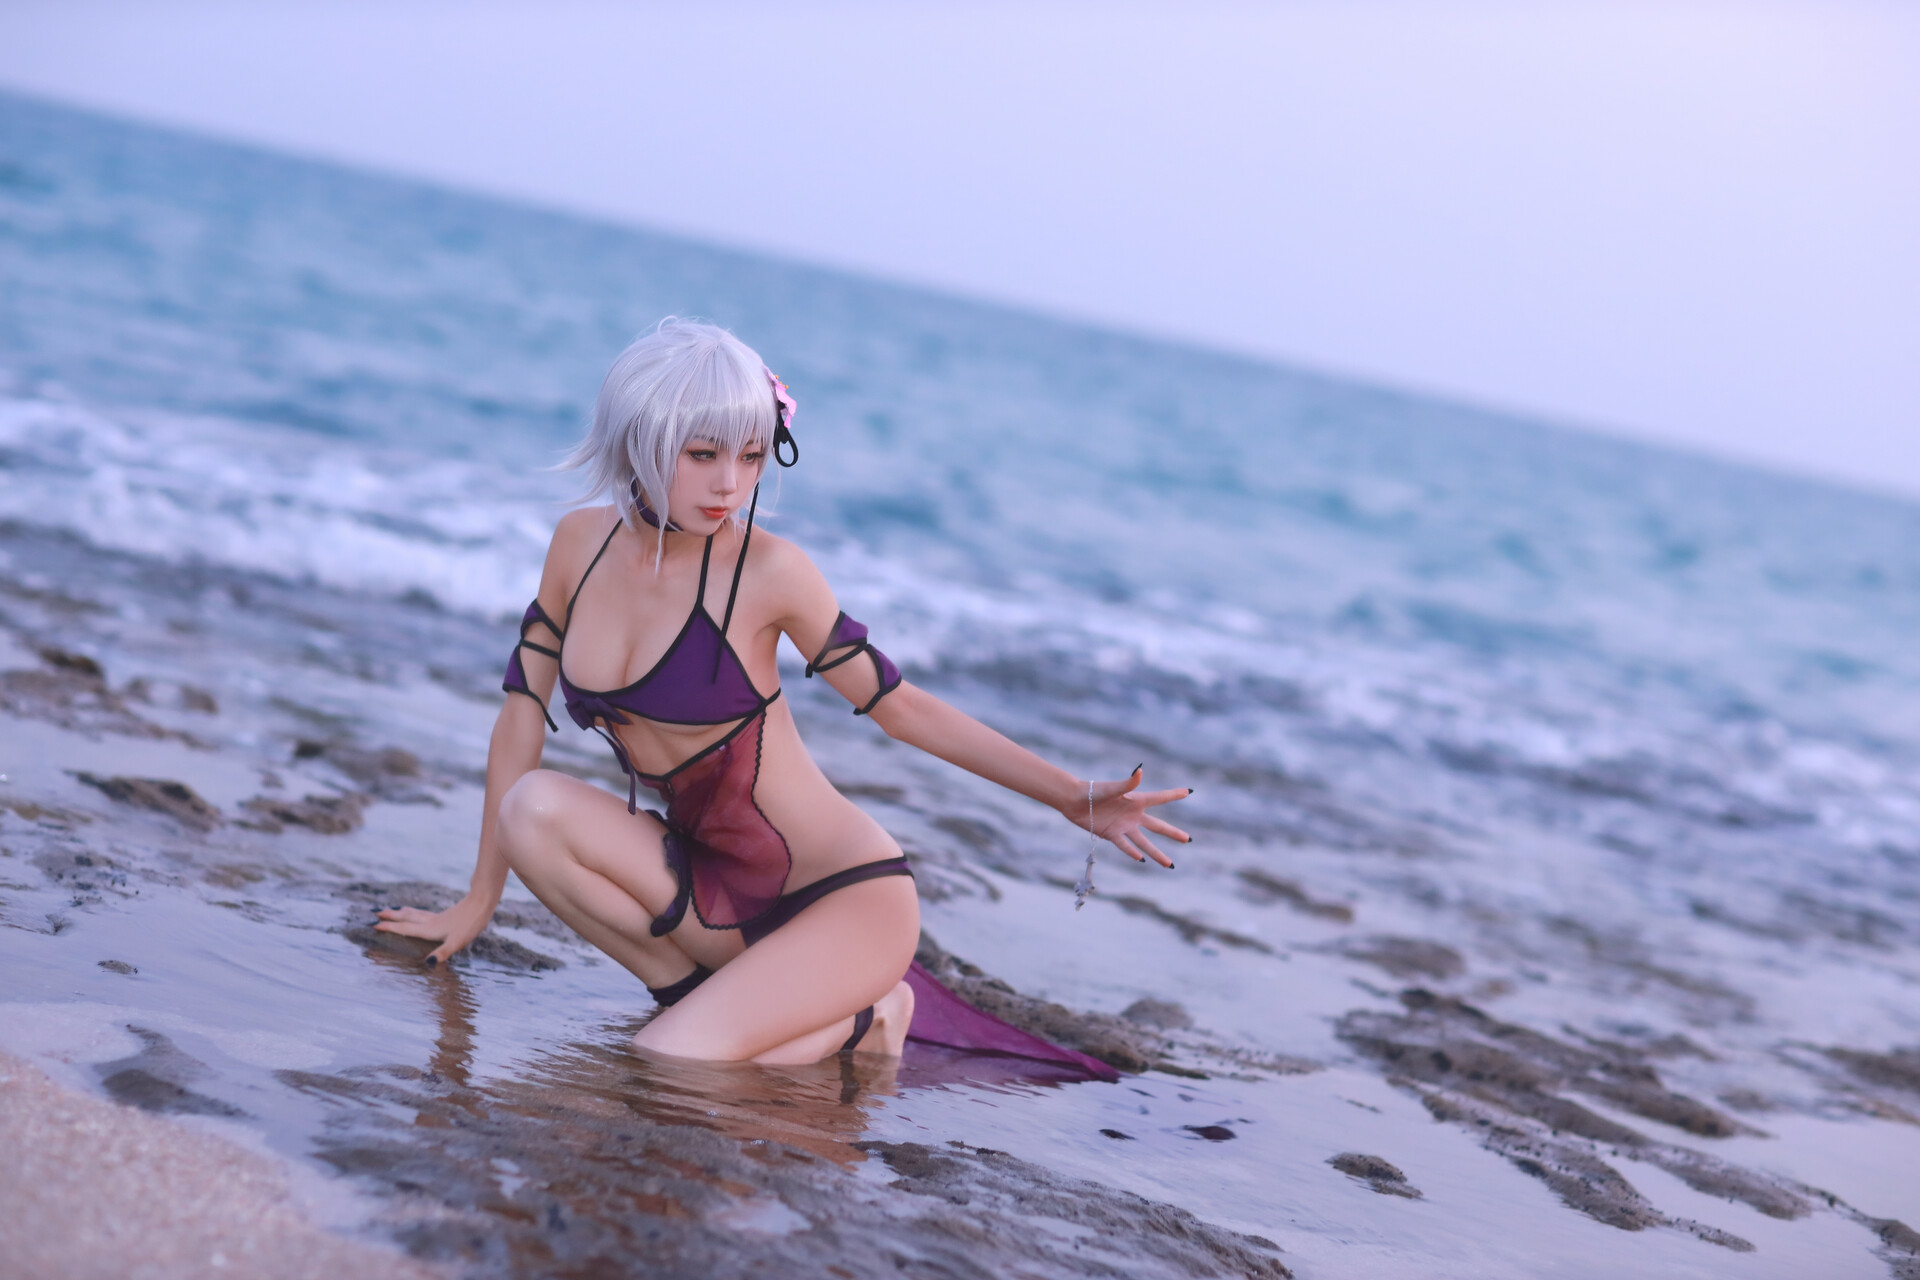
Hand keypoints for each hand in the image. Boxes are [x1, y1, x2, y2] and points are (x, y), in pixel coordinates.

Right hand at [374, 890, 496, 965]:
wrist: (483, 902)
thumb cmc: (471, 924)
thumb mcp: (458, 942)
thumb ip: (443, 952)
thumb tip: (429, 963)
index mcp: (430, 929)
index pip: (405, 929)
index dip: (389, 928)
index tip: (373, 925)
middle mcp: (430, 922)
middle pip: (406, 918)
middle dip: (390, 917)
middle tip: (375, 913)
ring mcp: (438, 917)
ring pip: (414, 913)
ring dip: (401, 912)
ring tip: (392, 909)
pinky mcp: (446, 915)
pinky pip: (423, 913)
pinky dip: (415, 912)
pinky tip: (420, 914)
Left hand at [1070, 766, 1191, 867]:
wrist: (1074, 800)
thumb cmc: (1094, 790)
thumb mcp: (1113, 788)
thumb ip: (1128, 783)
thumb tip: (1140, 771)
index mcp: (1136, 800)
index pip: (1160, 798)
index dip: (1173, 795)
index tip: (1188, 791)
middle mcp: (1133, 815)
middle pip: (1158, 826)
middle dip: (1172, 833)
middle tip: (1187, 839)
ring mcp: (1123, 826)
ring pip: (1144, 842)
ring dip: (1157, 853)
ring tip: (1169, 864)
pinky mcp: (1111, 834)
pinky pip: (1124, 845)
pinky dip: (1132, 852)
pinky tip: (1142, 860)